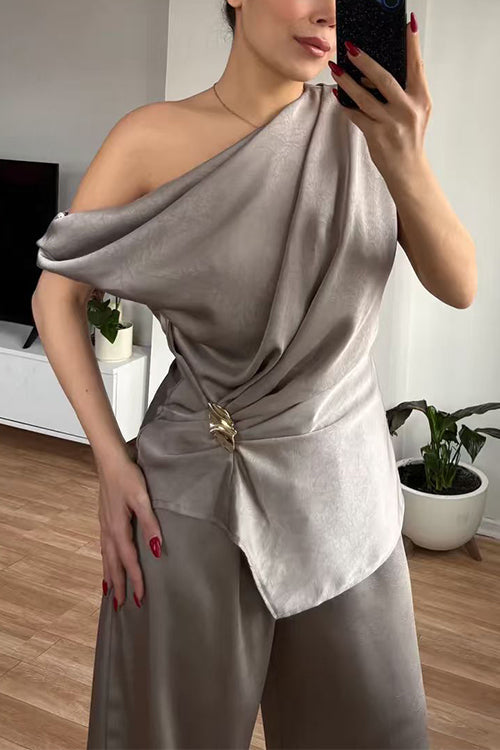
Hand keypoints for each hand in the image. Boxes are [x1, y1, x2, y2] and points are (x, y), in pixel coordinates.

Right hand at [98, 457, 162, 609]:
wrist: (109, 460)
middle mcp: (108, 531)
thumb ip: (150, 524)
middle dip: (118, 585)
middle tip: (121, 607)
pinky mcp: (104, 518)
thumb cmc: (128, 477)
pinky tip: (108, 561)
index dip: (135, 580)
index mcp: (118, 529)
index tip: (139, 599)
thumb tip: (156, 549)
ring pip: (106, 557)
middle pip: (113, 565)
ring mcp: (104, 525)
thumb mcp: (142, 499)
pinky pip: (104, 547)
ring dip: (110, 575)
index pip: (128, 561)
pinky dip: (106, 560)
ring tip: (111, 592)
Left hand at [328, 14, 431, 182]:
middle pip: (384, 78)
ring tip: (336, 69)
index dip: (412, 44)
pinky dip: (346, 106)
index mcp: (421, 99)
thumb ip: (405, 92)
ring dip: (347, 82)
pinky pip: (357, 116)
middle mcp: (408, 109)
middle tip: (351, 48)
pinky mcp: (377, 135)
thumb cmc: (409, 138)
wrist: (408, 170)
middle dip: (365, 62)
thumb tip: (378, 72)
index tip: (406, 25)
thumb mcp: (417, 112)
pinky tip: (339, 97)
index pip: (416, 65)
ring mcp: (391, 123)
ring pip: (364, 97)